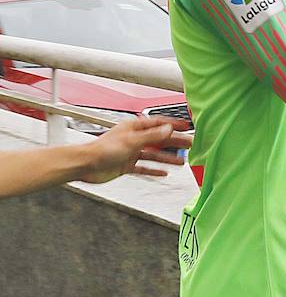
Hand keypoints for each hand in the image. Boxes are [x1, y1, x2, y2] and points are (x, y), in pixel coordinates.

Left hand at [77, 117, 192, 183]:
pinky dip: (154, 170)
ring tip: (181, 161)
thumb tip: (169, 130)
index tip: (186, 126)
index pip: (158, 124)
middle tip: (189, 145)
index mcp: (134, 128)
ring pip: (154, 154)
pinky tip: (163, 173)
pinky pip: (145, 167)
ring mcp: (131, 153)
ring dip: (167, 158)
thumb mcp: (132, 141)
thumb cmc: (101, 150)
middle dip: (174, 142)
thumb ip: (152, 136)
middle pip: (159, 140)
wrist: (85, 165)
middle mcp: (134, 139)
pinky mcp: (127, 165)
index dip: (172, 125)